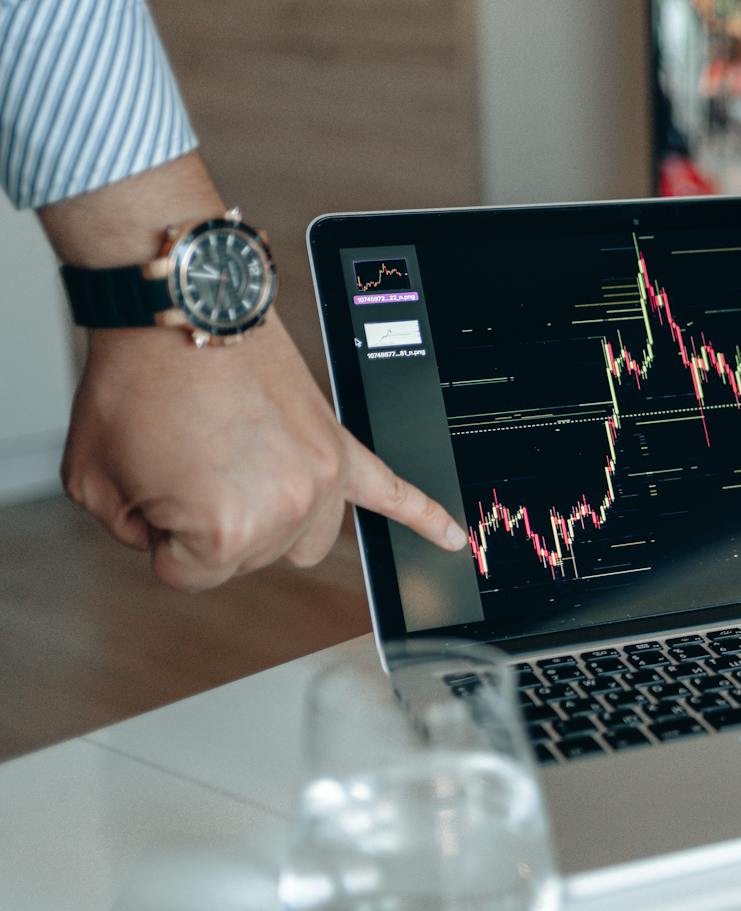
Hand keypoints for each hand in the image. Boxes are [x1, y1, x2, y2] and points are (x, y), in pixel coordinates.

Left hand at [61, 315, 465, 591]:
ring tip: (237, 472)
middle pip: (246, 557)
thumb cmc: (137, 382)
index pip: (186, 574)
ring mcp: (322, 477)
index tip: (149, 486)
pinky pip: (395, 490)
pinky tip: (452, 540)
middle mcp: (287, 509)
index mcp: (226, 530)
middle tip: (181, 457)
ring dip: (269, 519)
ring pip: (303, 539)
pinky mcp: (340, 445)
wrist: (178, 311)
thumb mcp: (93, 481)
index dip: (156, 534)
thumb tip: (169, 531)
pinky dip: (425, 517)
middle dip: (203, 517)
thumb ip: (132, 529)